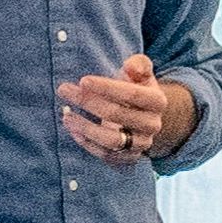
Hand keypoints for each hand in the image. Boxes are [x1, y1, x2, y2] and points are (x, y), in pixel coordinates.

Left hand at [59, 53, 193, 165]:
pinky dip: (86, 143)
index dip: (107, 87)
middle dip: (88, 101)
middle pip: (118, 114)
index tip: (83, 80)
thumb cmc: (135, 89)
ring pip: (112, 140)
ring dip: (85, 127)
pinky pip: (106, 154)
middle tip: (64, 90)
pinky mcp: (129, 158)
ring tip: (66, 115)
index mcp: (157, 101)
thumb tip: (131, 66)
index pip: (133, 94)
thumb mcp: (140, 74)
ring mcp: (141, 143)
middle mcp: (153, 125)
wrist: (144, 117)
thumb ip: (139, 64)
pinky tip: (72, 129)